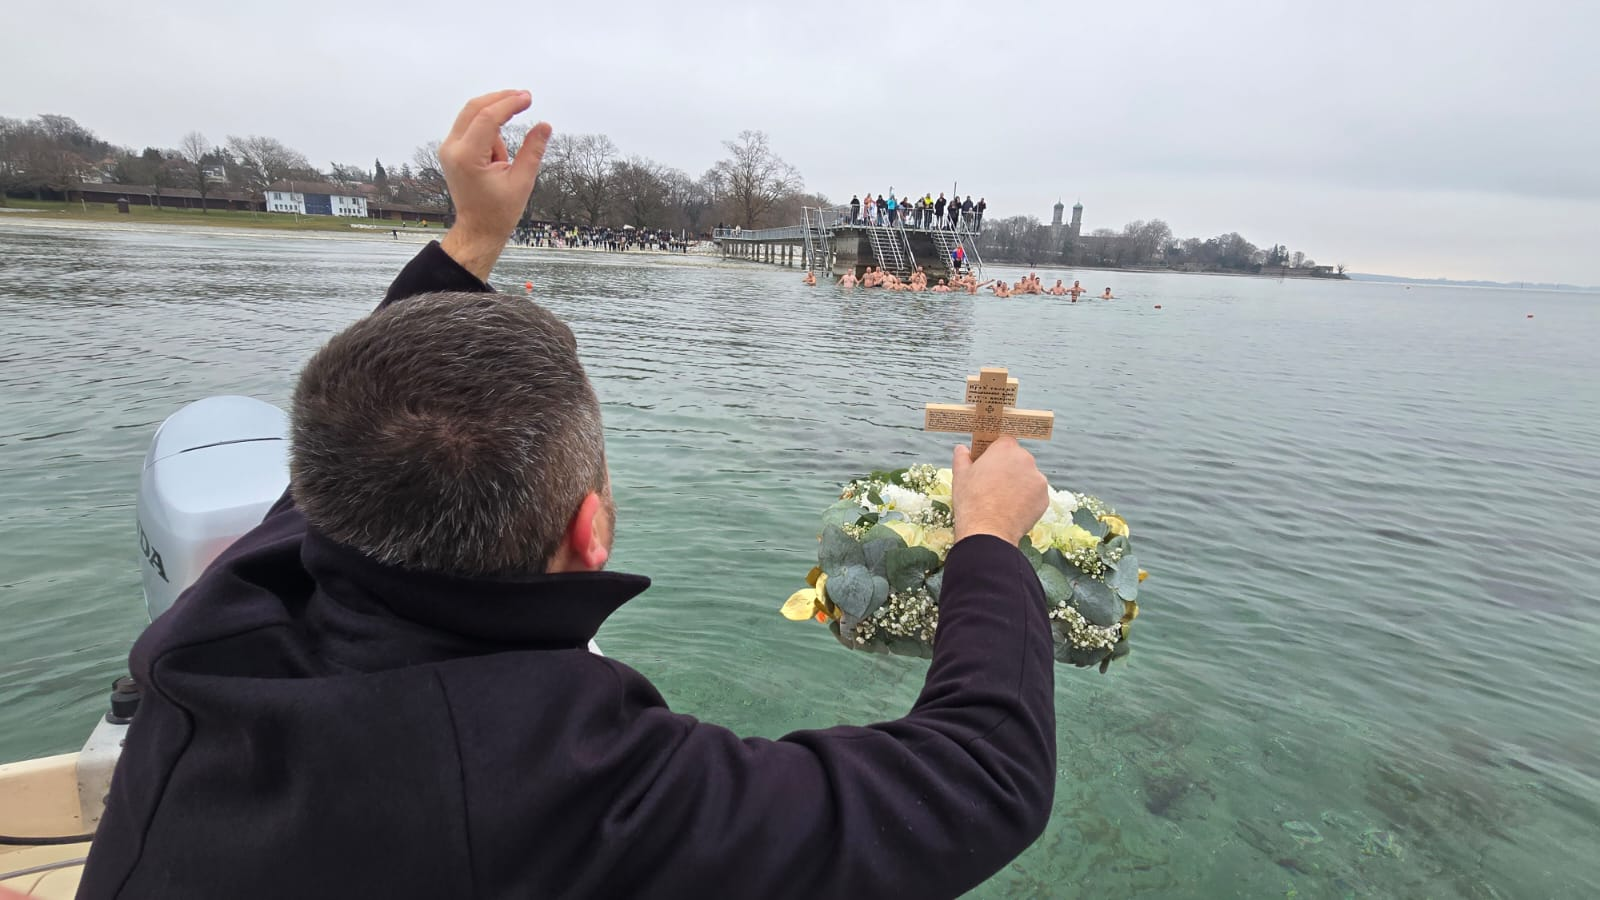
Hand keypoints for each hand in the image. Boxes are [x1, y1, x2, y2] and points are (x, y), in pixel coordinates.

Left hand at [437, 90, 552, 280]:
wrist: (477, 229)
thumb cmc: (498, 211)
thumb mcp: (522, 181)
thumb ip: (532, 150)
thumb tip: (544, 125)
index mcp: (467, 158)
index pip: (487, 118)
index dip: (509, 104)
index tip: (527, 98)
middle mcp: (452, 149)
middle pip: (474, 108)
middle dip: (500, 100)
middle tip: (524, 97)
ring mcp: (448, 149)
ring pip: (473, 116)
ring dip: (495, 126)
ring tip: (503, 164)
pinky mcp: (451, 150)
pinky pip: (471, 128)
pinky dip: (487, 133)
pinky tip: (495, 161)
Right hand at [950, 436, 1048, 545]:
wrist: (988, 531)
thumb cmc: (971, 500)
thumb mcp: (960, 475)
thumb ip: (962, 457)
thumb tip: (962, 449)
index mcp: (1005, 449)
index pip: (1004, 442)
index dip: (996, 454)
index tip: (989, 465)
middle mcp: (1026, 459)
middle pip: (1018, 459)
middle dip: (1009, 469)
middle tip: (994, 486)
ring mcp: (1038, 479)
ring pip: (1028, 478)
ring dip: (1019, 485)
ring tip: (1003, 501)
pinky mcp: (1044, 498)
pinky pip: (1035, 495)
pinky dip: (1027, 501)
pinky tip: (1013, 511)